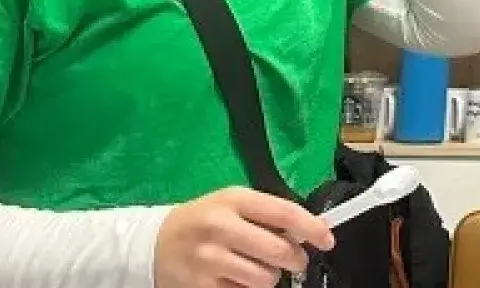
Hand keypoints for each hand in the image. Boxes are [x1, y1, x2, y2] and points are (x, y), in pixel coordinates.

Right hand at [153, 186, 335, 287]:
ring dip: (269, 277)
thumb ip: (267, 214)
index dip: (312, 229)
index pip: (284, 214)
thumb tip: (309, 231)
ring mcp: (208, 260)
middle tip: (294, 260)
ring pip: (265, 279)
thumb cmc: (202, 220)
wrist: (153, 244)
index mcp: (233, 200)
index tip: (327, 240)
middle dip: (296, 260)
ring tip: (256, 267)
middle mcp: (220, 228)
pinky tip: (235, 278)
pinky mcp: (201, 287)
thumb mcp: (231, 204)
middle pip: (279, 251)